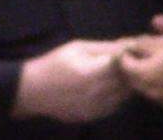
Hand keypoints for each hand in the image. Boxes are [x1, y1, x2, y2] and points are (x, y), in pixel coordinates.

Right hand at [12, 40, 129, 122]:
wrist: (33, 91)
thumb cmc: (54, 63)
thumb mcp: (77, 48)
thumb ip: (104, 48)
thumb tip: (128, 45)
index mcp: (93, 73)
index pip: (126, 66)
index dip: (129, 57)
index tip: (127, 51)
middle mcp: (97, 94)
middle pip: (127, 82)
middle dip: (129, 70)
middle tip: (123, 61)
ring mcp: (95, 108)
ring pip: (123, 96)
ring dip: (124, 84)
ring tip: (114, 73)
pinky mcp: (92, 116)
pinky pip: (114, 106)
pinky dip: (116, 96)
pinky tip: (106, 86)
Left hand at [118, 35, 162, 107]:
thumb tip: (154, 21)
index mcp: (149, 71)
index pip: (126, 64)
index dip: (127, 53)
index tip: (132, 45)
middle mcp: (152, 88)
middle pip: (134, 78)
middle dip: (134, 66)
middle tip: (140, 53)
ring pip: (145, 87)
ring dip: (145, 76)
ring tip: (155, 62)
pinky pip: (157, 93)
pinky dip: (156, 84)